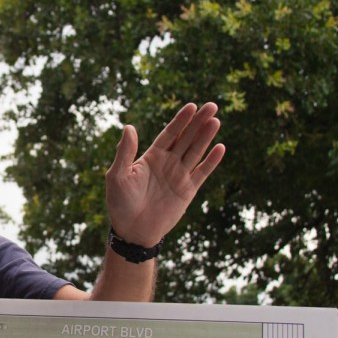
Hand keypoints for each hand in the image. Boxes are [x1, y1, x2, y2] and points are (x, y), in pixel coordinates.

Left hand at [105, 102, 224, 246]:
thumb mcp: (117, 175)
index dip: (180, 120)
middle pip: (186, 138)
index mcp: (151, 157)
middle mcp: (168, 163)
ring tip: (216, 121)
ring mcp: (179, 176)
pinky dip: (211, 161)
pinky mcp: (188, 191)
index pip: (169, 134)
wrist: (132, 231)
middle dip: (198, 122)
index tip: (191, 106)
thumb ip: (125, 152)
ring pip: (196, 152)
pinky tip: (220, 147)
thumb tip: (129, 127)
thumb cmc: (120, 203)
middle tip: (211, 106)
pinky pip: (201, 173)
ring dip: (206, 137)